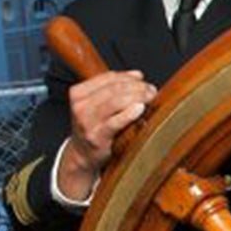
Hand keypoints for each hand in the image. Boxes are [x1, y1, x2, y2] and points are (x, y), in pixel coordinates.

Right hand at [56, 69, 155, 201]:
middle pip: (114, 88)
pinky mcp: (97, 136)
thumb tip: (137, 75)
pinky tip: (140, 109)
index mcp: (78, 93)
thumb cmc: (94, 127)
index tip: (143, 80)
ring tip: (150, 98)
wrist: (83, 155)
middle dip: (137, 87)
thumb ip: (114, 88)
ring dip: (137, 97)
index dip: (129, 77)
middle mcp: (80, 106)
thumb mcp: (97, 104)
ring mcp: (87, 122)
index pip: (108, 78)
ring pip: (116, 101)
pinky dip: (130, 113)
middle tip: (152, 91)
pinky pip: (116, 121)